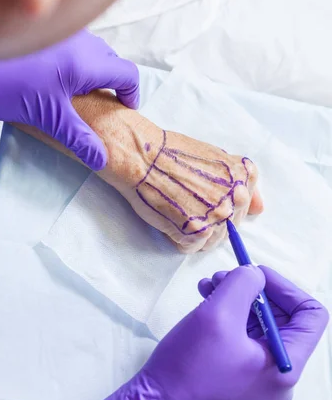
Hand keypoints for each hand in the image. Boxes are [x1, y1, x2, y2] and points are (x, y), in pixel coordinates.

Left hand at [0, 31, 138, 170]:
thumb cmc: (3, 84)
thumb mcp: (45, 116)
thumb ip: (77, 137)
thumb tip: (100, 158)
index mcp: (86, 61)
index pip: (127, 74)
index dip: (132, 94)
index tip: (124, 109)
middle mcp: (79, 40)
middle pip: (111, 60)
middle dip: (112, 83)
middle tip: (100, 105)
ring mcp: (61, 31)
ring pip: (91, 50)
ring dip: (92, 70)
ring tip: (76, 94)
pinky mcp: (43, 31)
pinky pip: (72, 44)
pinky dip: (74, 61)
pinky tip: (54, 79)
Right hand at [15, 90, 262, 252]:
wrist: (139, 154)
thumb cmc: (169, 151)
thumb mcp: (214, 158)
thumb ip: (240, 183)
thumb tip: (261, 209)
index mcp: (242, 176)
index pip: (245, 205)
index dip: (222, 203)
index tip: (205, 196)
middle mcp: (234, 196)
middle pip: (230, 226)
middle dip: (209, 220)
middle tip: (184, 203)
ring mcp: (216, 215)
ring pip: (212, 240)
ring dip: (193, 232)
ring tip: (175, 209)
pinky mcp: (194, 231)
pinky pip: (191, 248)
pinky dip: (177, 238)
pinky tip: (167, 217)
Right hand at [87, 267, 327, 399]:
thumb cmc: (190, 364)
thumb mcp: (219, 314)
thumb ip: (244, 284)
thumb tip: (255, 275)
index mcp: (285, 366)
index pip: (310, 315)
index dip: (285, 287)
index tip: (253, 274)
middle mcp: (279, 374)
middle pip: (283, 316)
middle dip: (254, 289)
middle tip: (223, 276)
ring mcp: (258, 376)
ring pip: (258, 323)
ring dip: (236, 297)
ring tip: (208, 284)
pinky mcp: (238, 374)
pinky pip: (242, 336)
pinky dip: (227, 312)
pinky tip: (204, 298)